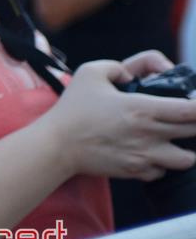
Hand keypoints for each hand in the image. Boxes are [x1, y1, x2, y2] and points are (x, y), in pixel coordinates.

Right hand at [42, 60, 195, 180]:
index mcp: (143, 108)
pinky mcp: (136, 171)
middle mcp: (150, 134)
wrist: (57, 145)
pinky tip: (150, 154)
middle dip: (194, 124)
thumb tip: (133, 75)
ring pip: (188, 159)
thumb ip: (119, 66)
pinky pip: (163, 171)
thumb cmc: (73, 109)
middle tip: (184, 117)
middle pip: (195, 132)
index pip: (192, 109)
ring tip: (174, 141)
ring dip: (186, 149)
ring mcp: (145, 156)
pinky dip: (162, 164)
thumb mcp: (90, 72)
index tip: (193, 101)